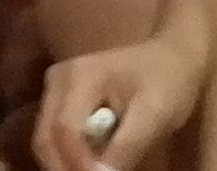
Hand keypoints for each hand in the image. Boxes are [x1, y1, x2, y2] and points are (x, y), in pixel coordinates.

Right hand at [27, 22, 208, 167]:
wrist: (171, 57)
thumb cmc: (167, 82)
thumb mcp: (155, 114)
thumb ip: (127, 146)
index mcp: (80, 76)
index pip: (64, 130)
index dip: (76, 164)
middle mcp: (58, 80)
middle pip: (46, 138)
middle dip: (65, 168)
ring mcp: (56, 89)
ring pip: (46, 140)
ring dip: (66, 164)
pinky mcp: (60, 99)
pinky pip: (54, 137)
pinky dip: (69, 156)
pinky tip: (91, 162)